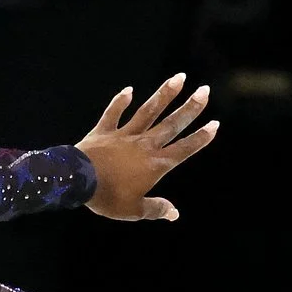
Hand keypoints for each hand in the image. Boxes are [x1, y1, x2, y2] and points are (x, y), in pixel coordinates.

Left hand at [76, 74, 217, 221]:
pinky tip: (129, 90)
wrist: (78, 181)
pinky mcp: (104, 131)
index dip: (200, 138)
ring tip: (179, 78)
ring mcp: (124, 135)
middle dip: (190, 108)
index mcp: (155, 165)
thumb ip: (156, 209)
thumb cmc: (108, 197)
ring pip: (148, 111)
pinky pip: (114, 114)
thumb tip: (175, 214)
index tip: (214, 124)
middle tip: (204, 90)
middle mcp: (144, 145)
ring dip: (164, 94)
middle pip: (171, 124)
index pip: (183, 149)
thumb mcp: (134, 210)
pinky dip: (120, 101)